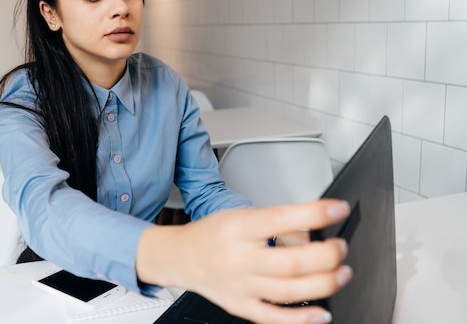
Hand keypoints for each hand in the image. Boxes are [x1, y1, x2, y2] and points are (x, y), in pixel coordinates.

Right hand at [137, 199, 351, 323]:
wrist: (180, 257)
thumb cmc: (212, 234)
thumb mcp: (240, 216)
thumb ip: (276, 224)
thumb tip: (314, 233)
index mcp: (237, 228)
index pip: (280, 219)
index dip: (314, 214)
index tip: (338, 209)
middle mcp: (238, 258)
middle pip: (290, 262)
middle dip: (325, 256)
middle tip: (340, 247)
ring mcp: (240, 286)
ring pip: (288, 291)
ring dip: (324, 284)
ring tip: (342, 273)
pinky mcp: (240, 306)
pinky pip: (274, 318)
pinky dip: (302, 318)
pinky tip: (322, 312)